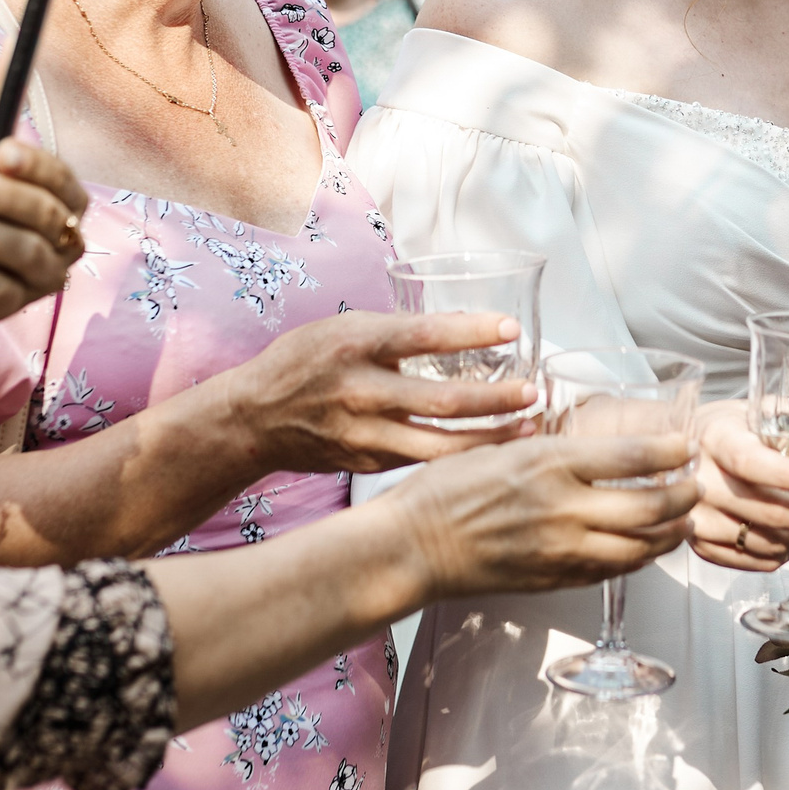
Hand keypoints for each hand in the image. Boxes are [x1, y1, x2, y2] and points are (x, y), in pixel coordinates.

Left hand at [0, 135, 90, 362]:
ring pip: (24, 252)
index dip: (35, 166)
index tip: (1, 152)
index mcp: (61, 200)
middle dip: (1, 198)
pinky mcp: (16, 307)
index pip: (63, 180)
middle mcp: (64, 240)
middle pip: (46, 216)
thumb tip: (13, 41)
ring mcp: (44, 278)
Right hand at [223, 310, 537, 473]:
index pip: (423, 335)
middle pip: (441, 400)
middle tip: (534, 393)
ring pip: (439, 447)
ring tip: (529, 432)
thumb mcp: (345, 327)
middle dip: (495, 400)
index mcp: (357, 344)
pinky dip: (461, 461)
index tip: (511, 328)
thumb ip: (398, 332)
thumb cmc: (303, 361)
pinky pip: (423, 464)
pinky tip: (492, 455)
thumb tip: (464, 325)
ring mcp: (365, 434)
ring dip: (490, 441)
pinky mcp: (368, 464)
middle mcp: (361, 391)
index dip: (471, 332)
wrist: (254, 417)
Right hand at [391, 435, 698, 599]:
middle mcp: (566, 508)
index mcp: (550, 463)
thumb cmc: (444, 490)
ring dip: (670, 535)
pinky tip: (643, 549)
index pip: (634, 456)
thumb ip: (548, 446)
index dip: (671, 451)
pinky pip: (612, 572)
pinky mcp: (555, 580)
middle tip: (695, 487)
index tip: (685, 445)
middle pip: (652, 507)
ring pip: (641, 548)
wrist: (413, 546)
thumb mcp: (500, 447)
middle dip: (684, 497)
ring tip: (680, 523)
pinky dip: (637, 560)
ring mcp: (563, 550)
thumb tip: (588, 442)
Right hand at [689, 400, 788, 570]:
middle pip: (769, 511)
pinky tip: (788, 533)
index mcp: (716, 439)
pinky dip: (781, 553)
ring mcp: (697, 518)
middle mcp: (700, 481)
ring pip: (767, 542)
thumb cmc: (722, 429)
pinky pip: (753, 561)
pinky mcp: (699, 544)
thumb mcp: (756, 411)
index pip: (754, 464)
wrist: (669, 452)